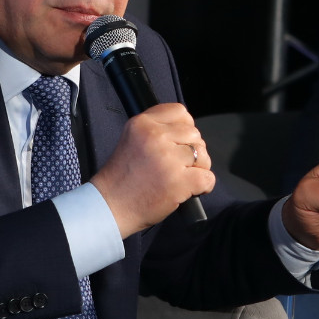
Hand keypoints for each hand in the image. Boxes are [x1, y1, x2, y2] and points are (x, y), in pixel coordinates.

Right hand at [90, 103, 213, 237]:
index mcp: (142, 123)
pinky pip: (208, 177)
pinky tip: (190, 190)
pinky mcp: (179, 181)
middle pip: (194, 134)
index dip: (185, 128)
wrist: (110, 206)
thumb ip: (156, 130)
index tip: (179, 142)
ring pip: (203, 155)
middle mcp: (155, 137)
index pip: (179, 111)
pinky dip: (204, 186)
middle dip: (192, 151)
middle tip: (178, 166)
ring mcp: (168, 159)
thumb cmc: (121, 179)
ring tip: (182, 178)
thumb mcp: (132, 140)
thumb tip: (188, 130)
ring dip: (199, 168)